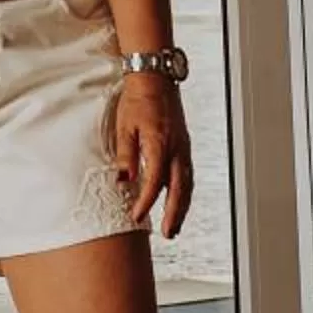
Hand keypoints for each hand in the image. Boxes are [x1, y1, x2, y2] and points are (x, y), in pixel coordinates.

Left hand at [115, 71, 194, 237]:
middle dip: (174, 213)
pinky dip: (185, 192)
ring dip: (182, 207)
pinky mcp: (185, 146)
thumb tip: (124, 181)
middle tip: (168, 233)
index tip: (137, 215)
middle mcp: (177, 148)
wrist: (155, 79)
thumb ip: (125, 155)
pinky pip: (188, 174)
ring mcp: (184, 148)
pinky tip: (179, 202)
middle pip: (179, 188)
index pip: (155, 180)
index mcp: (160, 143)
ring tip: (174, 226)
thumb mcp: (124, 127)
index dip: (146, 200)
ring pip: (187, 184)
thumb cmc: (137, 100)